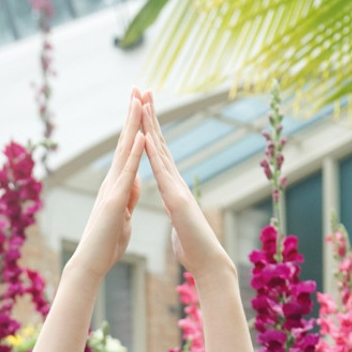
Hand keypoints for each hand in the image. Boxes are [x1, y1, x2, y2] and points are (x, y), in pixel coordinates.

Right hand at [70, 93, 145, 279]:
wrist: (91, 263)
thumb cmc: (106, 244)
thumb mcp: (122, 216)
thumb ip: (128, 197)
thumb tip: (134, 180)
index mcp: (116, 185)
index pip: (127, 149)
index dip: (134, 126)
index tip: (140, 104)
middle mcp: (112, 181)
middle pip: (124, 141)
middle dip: (132, 114)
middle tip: (138, 87)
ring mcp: (112, 189)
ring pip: (125, 150)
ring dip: (133, 124)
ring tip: (139, 99)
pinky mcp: (114, 201)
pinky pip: (128, 173)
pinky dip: (136, 153)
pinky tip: (142, 135)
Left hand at [141, 93, 233, 279]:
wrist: (207, 262)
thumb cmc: (193, 248)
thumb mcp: (179, 225)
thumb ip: (177, 214)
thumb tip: (177, 212)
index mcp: (173, 188)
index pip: (159, 155)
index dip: (150, 132)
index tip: (143, 110)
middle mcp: (176, 182)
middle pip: (160, 144)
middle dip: (151, 116)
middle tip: (144, 90)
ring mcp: (177, 188)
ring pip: (161, 150)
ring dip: (151, 125)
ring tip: (143, 100)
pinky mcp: (177, 199)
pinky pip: (162, 172)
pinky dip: (153, 153)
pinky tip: (146, 135)